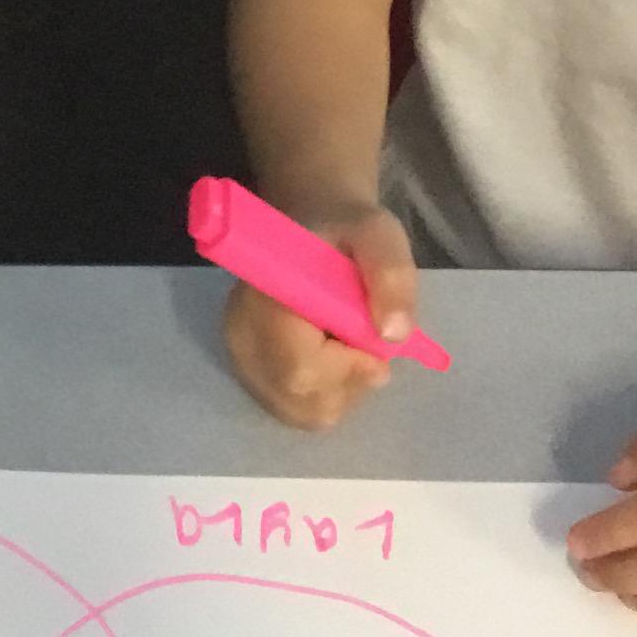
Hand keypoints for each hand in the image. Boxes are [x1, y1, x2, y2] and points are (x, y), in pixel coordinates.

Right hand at [220, 199, 418, 431]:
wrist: (310, 226)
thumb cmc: (345, 230)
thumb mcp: (380, 235)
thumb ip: (392, 277)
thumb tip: (394, 335)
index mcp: (266, 295)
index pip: (300, 369)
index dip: (347, 369)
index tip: (375, 342)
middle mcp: (243, 334)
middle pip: (300, 399)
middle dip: (348, 382)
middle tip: (365, 342)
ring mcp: (242, 358)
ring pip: (301, 411)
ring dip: (340, 389)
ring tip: (346, 345)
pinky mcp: (250, 373)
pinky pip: (296, 409)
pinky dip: (326, 394)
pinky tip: (331, 358)